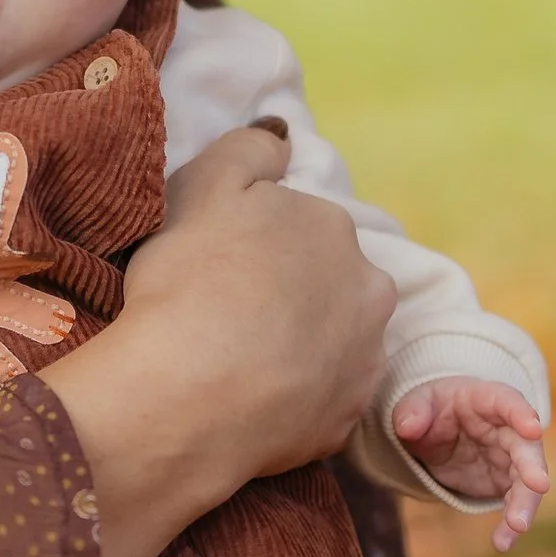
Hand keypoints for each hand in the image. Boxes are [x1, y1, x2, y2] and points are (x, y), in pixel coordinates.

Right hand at [46, 127, 396, 556]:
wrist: (185, 395)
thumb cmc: (189, 281)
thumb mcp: (204, 184)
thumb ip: (250, 148)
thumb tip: (283, 135)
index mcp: (334, 228)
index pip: (302, 228)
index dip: (259, 247)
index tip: (221, 268)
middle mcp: (369, 290)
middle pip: (331, 285)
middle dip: (295, 296)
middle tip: (230, 317)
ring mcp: (363, 361)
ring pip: (334, 344)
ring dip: (301, 348)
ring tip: (240, 364)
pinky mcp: (345, 421)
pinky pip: (319, 402)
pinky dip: (292, 401)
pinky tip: (249, 402)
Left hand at [390, 379, 550, 547]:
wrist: (438, 431)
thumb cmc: (433, 409)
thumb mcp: (415, 403)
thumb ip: (411, 412)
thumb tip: (407, 427)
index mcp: (487, 399)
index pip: (507, 401)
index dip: (521, 414)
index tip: (533, 428)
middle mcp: (508, 429)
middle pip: (526, 447)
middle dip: (533, 466)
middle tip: (539, 485)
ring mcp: (511, 458)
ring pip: (527, 482)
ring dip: (524, 504)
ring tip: (517, 527)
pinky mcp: (506, 484)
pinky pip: (514, 505)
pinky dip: (510, 525)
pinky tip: (502, 543)